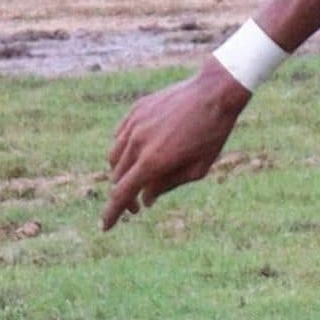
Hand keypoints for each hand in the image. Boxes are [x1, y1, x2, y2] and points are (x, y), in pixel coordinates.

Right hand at [103, 62, 250, 228]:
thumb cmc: (212, 133)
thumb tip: (146, 199)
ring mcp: (134, 124)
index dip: (112, 213)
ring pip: (114, 156)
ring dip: (121, 172)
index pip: (122, 193)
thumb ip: (168, 185)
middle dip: (124, 195)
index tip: (105, 227)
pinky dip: (124, 149)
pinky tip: (138, 153)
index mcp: (153, 161)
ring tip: (138, 178)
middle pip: (117, 177)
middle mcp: (137, 143)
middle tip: (138, 205)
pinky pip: (120, 135)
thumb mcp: (197, 168)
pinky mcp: (136, 110)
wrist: (214, 92)